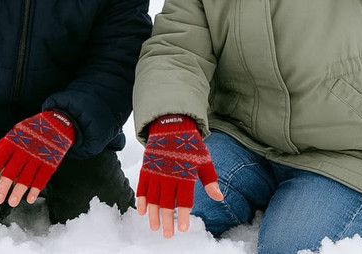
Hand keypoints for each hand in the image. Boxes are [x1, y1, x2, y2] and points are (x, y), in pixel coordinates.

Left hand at [0, 111, 75, 206]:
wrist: (56, 124)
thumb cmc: (29, 132)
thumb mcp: (11, 137)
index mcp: (13, 142)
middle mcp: (25, 150)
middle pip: (12, 170)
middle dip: (4, 186)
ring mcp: (38, 156)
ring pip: (27, 176)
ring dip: (19, 191)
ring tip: (12, 202)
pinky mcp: (50, 162)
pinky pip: (42, 178)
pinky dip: (36, 189)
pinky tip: (30, 198)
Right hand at [136, 115, 222, 237]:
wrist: (171, 126)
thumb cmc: (190, 145)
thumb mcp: (204, 160)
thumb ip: (210, 180)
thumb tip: (219, 197)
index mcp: (185, 175)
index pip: (184, 200)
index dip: (183, 215)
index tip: (182, 229)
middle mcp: (169, 177)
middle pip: (167, 204)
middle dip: (167, 221)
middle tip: (168, 235)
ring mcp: (156, 173)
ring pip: (153, 199)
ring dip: (153, 214)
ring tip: (155, 227)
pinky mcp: (146, 169)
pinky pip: (142, 188)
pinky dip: (141, 200)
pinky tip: (142, 211)